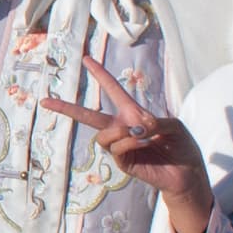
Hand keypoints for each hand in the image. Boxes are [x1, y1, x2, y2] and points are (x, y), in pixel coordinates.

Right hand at [39, 55, 213, 232]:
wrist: (187, 173)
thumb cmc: (182, 146)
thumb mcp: (174, 126)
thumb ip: (157, 121)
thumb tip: (137, 126)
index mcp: (133, 114)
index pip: (113, 91)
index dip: (100, 74)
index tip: (86, 59)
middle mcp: (122, 128)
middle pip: (88, 116)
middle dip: (67, 108)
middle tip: (45, 101)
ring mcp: (121, 147)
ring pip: (102, 135)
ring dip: (120, 131)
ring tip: (142, 134)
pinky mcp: (124, 163)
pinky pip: (116, 149)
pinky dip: (130, 141)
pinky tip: (145, 142)